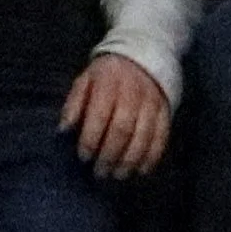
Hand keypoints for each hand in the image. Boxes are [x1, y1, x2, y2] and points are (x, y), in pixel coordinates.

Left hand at [61, 53, 172, 179]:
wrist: (142, 56)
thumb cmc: (107, 74)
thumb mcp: (84, 80)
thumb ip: (73, 104)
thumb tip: (64, 129)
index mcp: (109, 85)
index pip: (100, 116)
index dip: (90, 140)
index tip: (83, 157)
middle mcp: (133, 94)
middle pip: (123, 130)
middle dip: (110, 155)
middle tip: (100, 172)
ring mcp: (152, 103)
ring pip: (144, 136)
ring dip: (131, 160)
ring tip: (119, 175)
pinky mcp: (166, 110)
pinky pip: (162, 136)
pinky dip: (153, 156)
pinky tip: (142, 170)